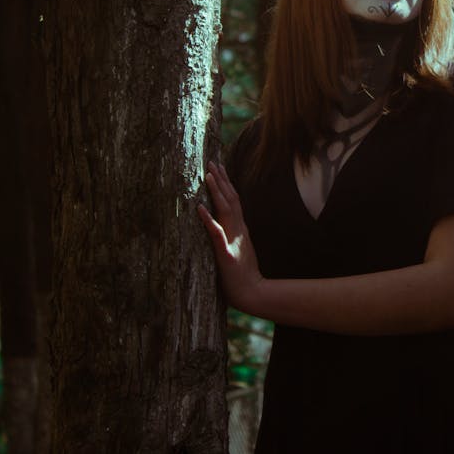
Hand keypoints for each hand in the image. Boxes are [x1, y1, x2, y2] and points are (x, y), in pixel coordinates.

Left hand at [198, 161, 262, 310]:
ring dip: (216, 191)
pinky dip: (208, 219)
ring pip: (225, 210)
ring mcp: (233, 240)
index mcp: (240, 229)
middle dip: (221, 180)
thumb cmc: (243, 275)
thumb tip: (223, 225)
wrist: (253, 292)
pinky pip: (215, 233)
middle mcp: (238, 230)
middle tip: (211, 161)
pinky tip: (199, 208)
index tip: (218, 167)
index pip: (234, 200)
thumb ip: (232, 237)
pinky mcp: (226, 253)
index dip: (226, 183)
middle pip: (230, 199)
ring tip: (206, 175)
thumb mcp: (238, 250)